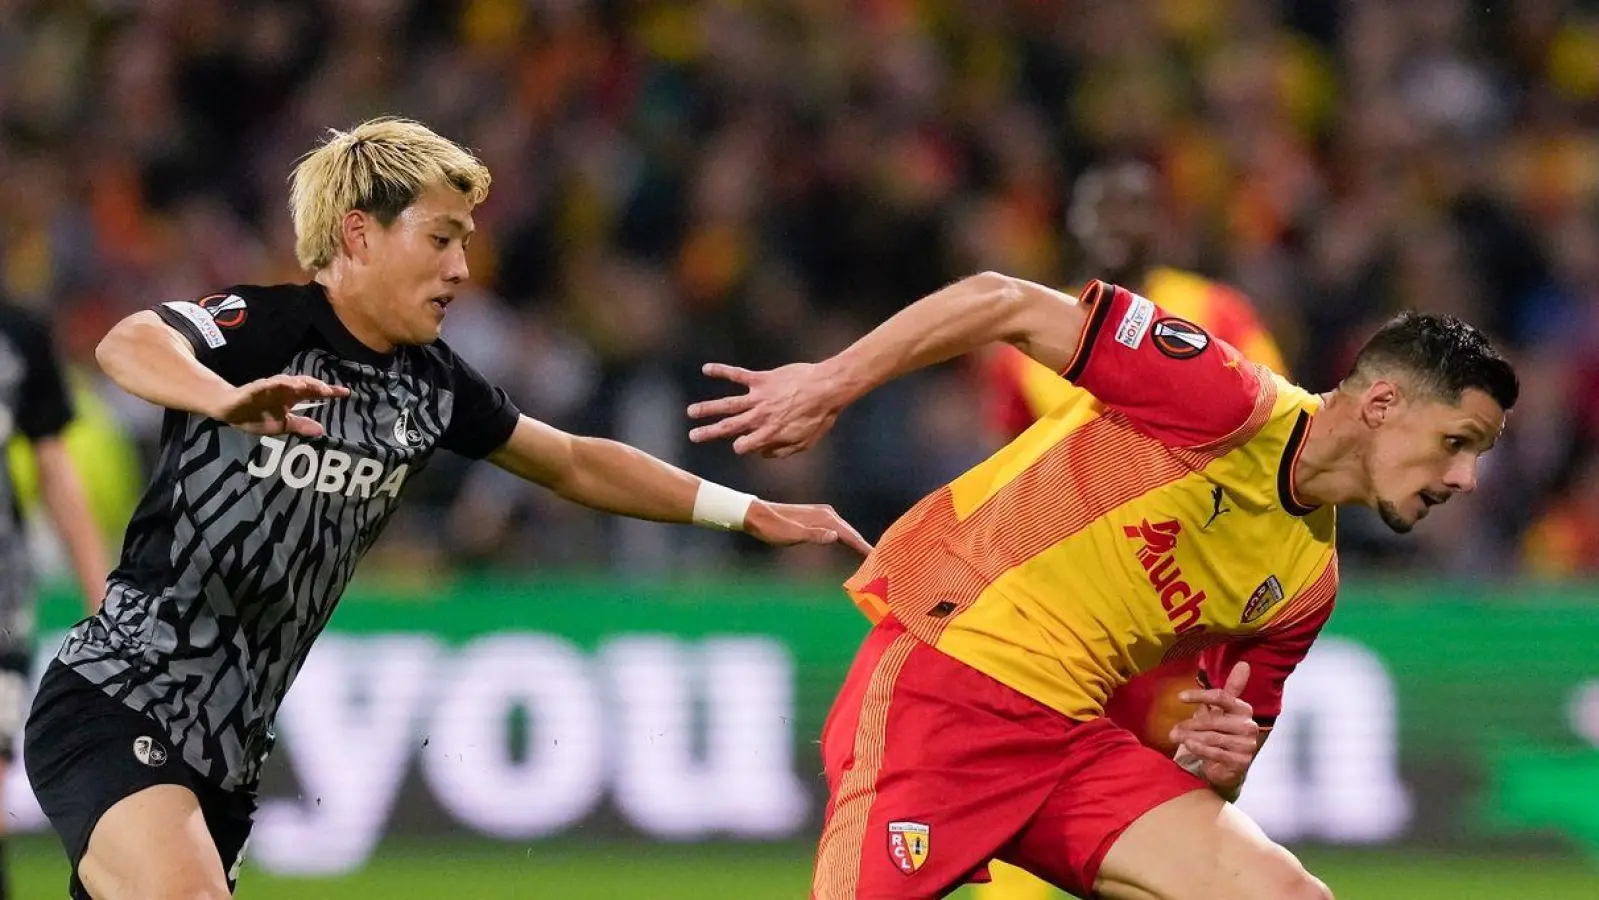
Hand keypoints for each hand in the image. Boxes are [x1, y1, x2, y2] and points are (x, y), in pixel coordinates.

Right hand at [213, 375, 349, 437]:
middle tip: (331, 391)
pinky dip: (277, 383)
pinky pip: (267, 384)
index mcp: (292, 397)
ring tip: (311, 386)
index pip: (314, 392)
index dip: (330, 392)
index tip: (346, 393)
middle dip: (318, 386)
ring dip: (300, 383)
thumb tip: (321, 430)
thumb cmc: (256, 416)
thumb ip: (300, 426)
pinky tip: (286, 384)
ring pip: (288, 381)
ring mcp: (270, 386)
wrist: (230, 412)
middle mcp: (284, 389)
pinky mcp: (255, 388)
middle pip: (305, 384)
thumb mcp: (282, 425)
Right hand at [687, 362, 841, 457]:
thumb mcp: (804, 442)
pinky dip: (721, 371)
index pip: (743, 446)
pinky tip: (706, 369)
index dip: (741, 447)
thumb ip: (781, 451)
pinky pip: (737, 375)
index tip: (743, 444)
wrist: (827, 387)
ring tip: (691, 411)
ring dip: (707, 408)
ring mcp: (759, 398)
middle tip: (693, 436)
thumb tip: (762, 454)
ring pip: (727, 404)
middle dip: (709, 432)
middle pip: (728, 427)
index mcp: (769, 434)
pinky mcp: (761, 379)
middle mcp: (759, 417)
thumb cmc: (819, 416)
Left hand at [744, 500, 872, 555]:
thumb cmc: (772, 528)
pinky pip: (838, 530)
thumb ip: (814, 535)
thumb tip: (836, 537)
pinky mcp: (817, 518)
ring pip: (846, 532)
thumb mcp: (792, 535)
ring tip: (869, 556)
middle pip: (852, 533)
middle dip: (865, 547)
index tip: (879, 558)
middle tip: (881, 562)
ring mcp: (823, 515)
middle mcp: (828, 514)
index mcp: (825, 518)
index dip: (865, 548)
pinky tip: (849, 545)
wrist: (757, 515)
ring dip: (857, 543)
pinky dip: (846, 539)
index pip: (851, 536)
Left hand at [1170, 662, 1261, 793]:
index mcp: (1243, 709)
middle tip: (1173, 729)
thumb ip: (1231, 688)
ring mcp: (1246, 745)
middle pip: (1213, 720)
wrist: (1229, 765)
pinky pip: (1216, 753)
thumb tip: (1244, 664)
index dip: (1200, 695)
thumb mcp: (1222, 710)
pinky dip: (1200, 749)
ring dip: (1190, 737)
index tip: (1180, 697)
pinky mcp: (1241, 761)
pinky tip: (1188, 746)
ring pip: (1212, 737)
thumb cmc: (1222, 731)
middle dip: (1190, 724)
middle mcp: (1249, 726)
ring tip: (1175, 737)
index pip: (1221, 697)